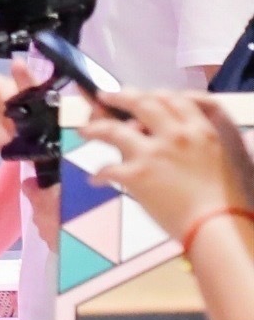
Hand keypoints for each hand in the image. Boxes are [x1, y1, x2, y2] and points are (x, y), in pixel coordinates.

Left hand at [89, 90, 253, 239]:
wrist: (219, 224)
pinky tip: (95, 179)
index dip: (155, 95)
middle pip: (142, 104)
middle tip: (105, 96)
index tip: (143, 97)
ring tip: (86, 130)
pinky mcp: (136, 174)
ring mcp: (153, 153)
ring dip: (96, 127)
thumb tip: (191, 136)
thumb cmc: (233, 197)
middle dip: (120, 96)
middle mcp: (176, 135)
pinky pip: (108, 168)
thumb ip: (209, 140)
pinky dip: (99, 174)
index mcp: (202, 129)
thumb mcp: (231, 157)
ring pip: (114, 130)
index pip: (174, 99)